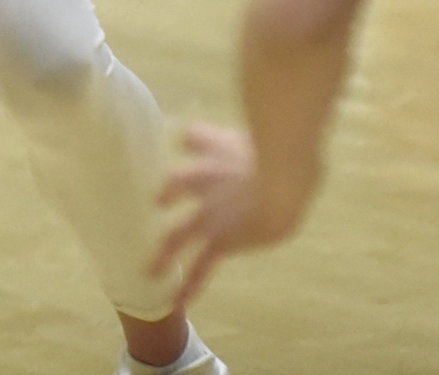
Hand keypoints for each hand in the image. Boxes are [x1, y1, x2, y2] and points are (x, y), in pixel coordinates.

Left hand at [150, 123, 302, 310]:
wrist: (281, 181)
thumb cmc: (289, 157)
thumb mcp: (278, 138)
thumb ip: (275, 137)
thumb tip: (286, 137)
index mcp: (220, 149)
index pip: (194, 138)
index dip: (195, 142)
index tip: (189, 142)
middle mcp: (207, 178)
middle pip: (177, 180)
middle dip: (168, 192)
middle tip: (159, 200)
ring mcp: (210, 211)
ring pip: (177, 233)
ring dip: (165, 253)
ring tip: (150, 270)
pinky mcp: (220, 238)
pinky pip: (201, 266)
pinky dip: (189, 286)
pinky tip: (177, 302)